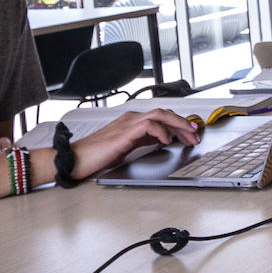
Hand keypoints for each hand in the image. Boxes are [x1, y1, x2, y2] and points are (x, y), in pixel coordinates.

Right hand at [68, 108, 201, 179]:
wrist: (74, 159)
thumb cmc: (96, 155)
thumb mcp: (128, 147)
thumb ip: (144, 140)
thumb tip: (162, 140)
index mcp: (133, 122)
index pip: (162, 117)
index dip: (179, 124)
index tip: (192, 134)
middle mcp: (131, 119)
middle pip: (164, 113)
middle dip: (183, 123)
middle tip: (197, 134)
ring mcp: (127, 125)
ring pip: (159, 115)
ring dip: (177, 124)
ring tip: (189, 135)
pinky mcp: (123, 134)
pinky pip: (147, 126)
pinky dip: (160, 130)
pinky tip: (168, 140)